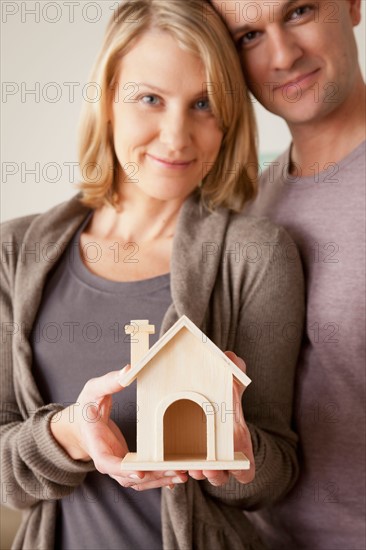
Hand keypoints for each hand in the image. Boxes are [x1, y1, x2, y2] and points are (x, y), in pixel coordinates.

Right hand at [50, 366, 187, 490]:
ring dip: (161, 479)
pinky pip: (144, 477)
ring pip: (139, 481)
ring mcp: (118, 467)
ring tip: (183, 474)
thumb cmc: (87, 407)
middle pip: (129, 477)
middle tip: (176, 470)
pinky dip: (160, 479)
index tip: (140, 471)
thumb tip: (128, 369)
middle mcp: (107, 462)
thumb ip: (109, 382)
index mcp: (96, 445)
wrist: (81, 425)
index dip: (123, 469)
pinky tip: (177, 477)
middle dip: (153, 476)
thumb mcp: (93, 391)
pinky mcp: (128, 466)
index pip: (107, 463)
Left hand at [188, 351, 254, 485]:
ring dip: (194, 473)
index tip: (240, 465)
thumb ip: (234, 369)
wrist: (207, 396)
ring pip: (199, 475)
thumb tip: (231, 357)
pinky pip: (182, 471)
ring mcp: (202, 458)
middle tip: (208, 466)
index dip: (243, 471)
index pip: (246, 470)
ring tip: (188, 466)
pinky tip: (168, 464)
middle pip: (220, 477)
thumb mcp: (231, 381)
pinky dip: (177, 472)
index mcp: (237, 444)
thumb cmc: (224, 394)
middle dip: (215, 475)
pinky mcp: (183, 456)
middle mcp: (221, 456)